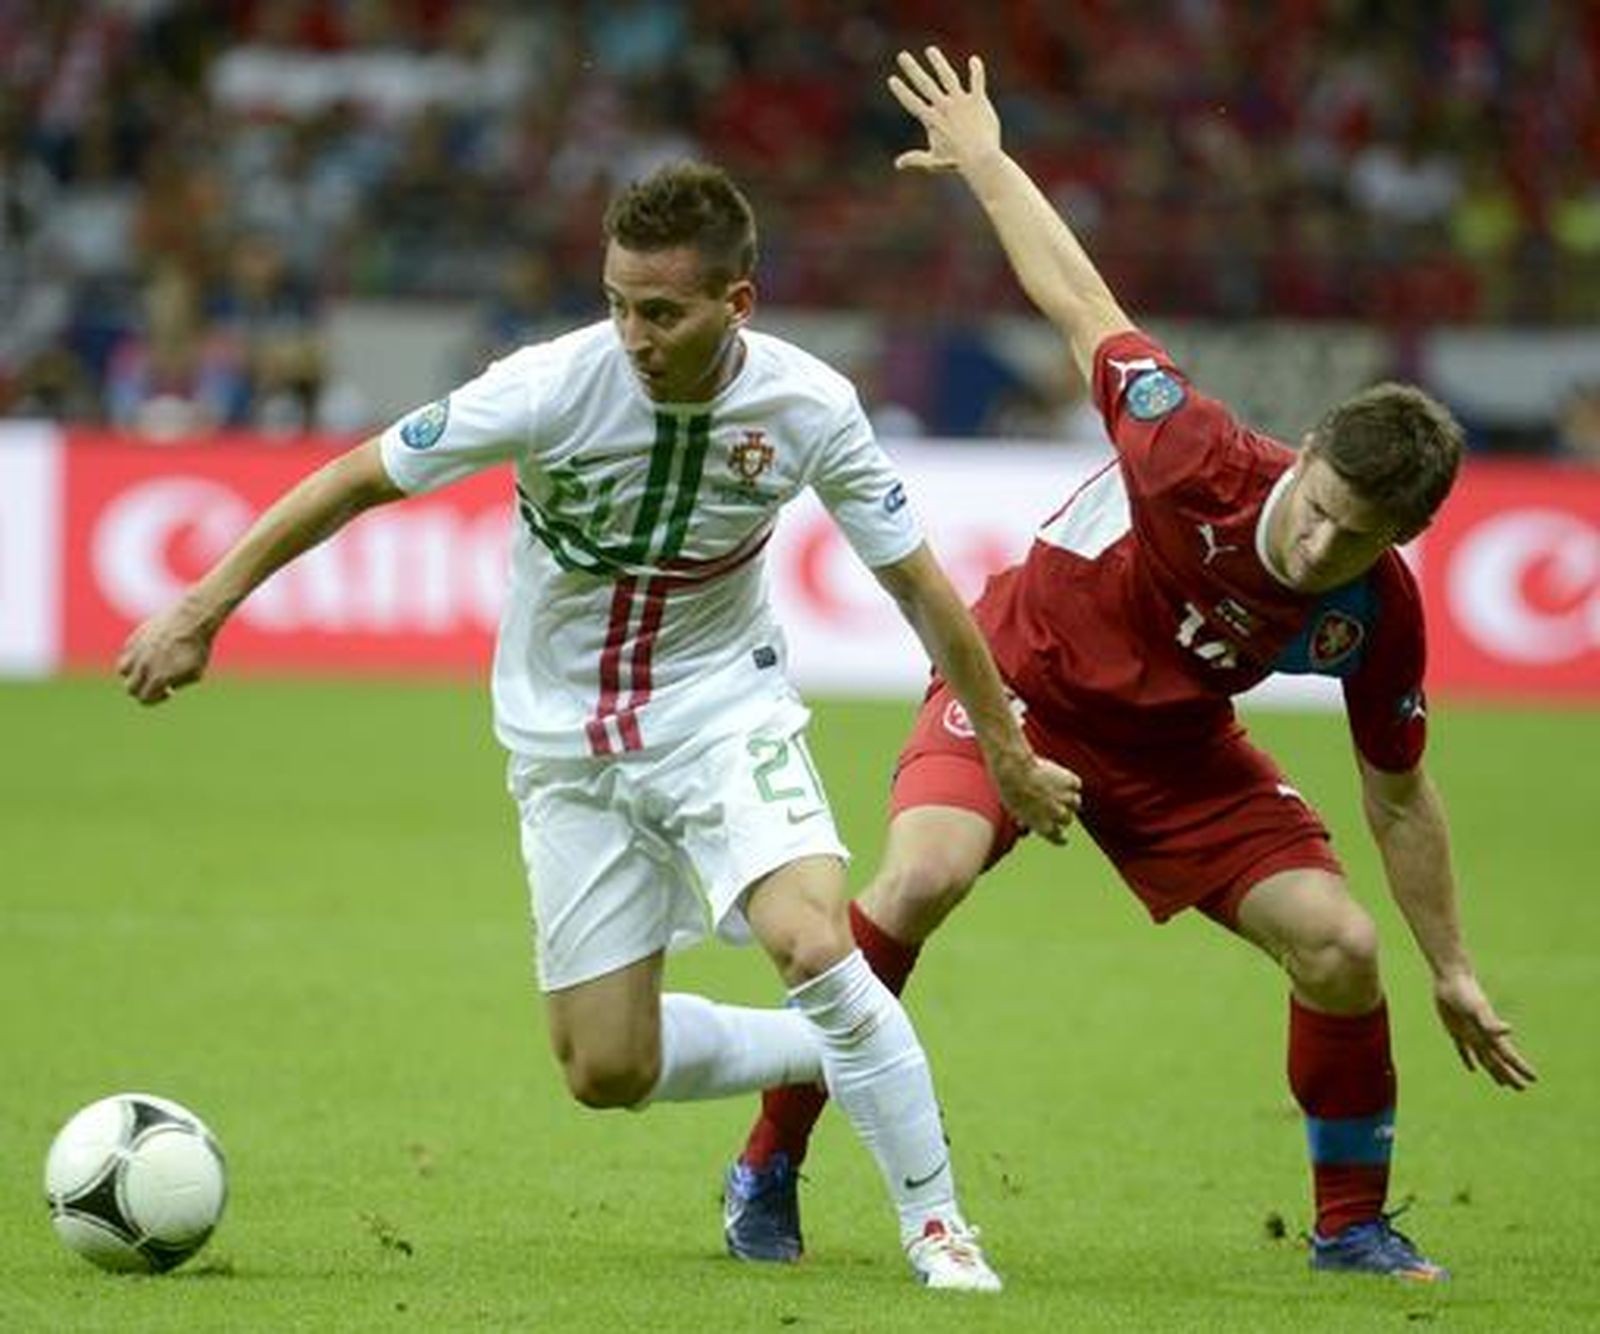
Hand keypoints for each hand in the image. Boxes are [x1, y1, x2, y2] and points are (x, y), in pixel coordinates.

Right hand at [117, 602, 215, 705]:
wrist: (192, 618)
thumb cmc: (198, 647)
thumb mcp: (195, 672)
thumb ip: (178, 683)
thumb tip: (167, 687)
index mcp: (159, 678)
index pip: (144, 699)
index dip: (156, 699)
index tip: (167, 691)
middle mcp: (144, 667)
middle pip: (131, 688)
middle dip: (143, 688)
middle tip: (156, 682)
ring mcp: (137, 652)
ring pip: (123, 670)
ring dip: (133, 672)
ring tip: (149, 666)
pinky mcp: (134, 638)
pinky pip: (126, 653)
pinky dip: (133, 656)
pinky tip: (149, 652)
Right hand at [887, 47, 1001, 174]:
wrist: (981, 159)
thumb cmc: (958, 163)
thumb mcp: (934, 162)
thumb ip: (915, 159)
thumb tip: (897, 164)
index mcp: (932, 120)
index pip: (912, 102)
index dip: (901, 91)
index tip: (892, 79)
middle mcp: (945, 107)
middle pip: (925, 84)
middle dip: (912, 69)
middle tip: (902, 55)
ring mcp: (961, 102)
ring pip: (947, 77)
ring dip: (938, 62)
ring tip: (930, 50)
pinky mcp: (978, 101)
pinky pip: (977, 82)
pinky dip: (976, 71)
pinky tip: (974, 60)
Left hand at [990, 751, 1081, 845]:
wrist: (1015, 772)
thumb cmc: (1011, 792)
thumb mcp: (1015, 813)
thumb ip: (1026, 821)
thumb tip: (1025, 827)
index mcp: (1045, 828)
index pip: (1060, 839)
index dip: (1059, 836)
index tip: (1059, 834)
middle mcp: (1059, 816)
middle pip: (1067, 819)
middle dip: (1061, 813)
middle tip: (1052, 803)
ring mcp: (1067, 798)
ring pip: (1075, 802)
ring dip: (1068, 798)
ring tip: (1057, 790)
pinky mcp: (1070, 782)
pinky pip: (1076, 784)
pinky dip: (1069, 781)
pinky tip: (1060, 777)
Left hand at [1433, 971, 1536, 1089]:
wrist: (1452, 979)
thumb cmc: (1466, 993)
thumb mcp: (1477, 1009)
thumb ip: (1491, 1022)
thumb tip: (1509, 1030)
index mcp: (1490, 1034)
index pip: (1508, 1056)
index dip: (1520, 1068)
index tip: (1534, 1080)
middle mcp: (1482, 1036)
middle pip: (1498, 1062)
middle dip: (1510, 1076)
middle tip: (1521, 1089)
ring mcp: (1470, 1034)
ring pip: (1484, 1058)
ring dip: (1493, 1071)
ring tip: (1502, 1083)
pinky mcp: (1456, 1030)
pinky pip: (1463, 1049)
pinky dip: (1468, 1059)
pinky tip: (1472, 1069)